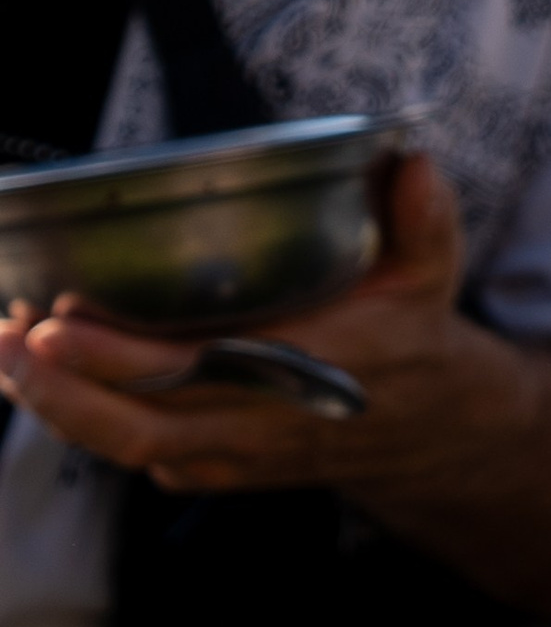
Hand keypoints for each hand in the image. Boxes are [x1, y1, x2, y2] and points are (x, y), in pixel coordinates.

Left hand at [0, 151, 533, 495]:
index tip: (58, 317)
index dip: (119, 357)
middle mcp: (263, 423)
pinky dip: (81, 419)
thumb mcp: (430, 273)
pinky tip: (37, 376)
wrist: (425, 430)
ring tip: (0, 352)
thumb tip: (412, 159)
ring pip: (126, 447)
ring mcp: (233, 454)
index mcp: (309, 373)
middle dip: (60, 388)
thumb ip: (423, 218)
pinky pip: (135, 452)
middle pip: (139, 426)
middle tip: (7, 336)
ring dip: (55, 407)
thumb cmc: (412, 337)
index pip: (199, 374)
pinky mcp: (212, 467)